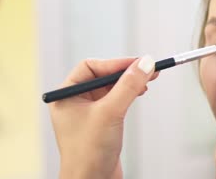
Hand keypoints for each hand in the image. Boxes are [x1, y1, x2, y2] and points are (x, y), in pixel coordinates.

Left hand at [49, 57, 157, 178]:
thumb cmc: (88, 153)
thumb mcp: (110, 112)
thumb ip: (128, 85)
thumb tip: (145, 63)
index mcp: (66, 95)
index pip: (92, 67)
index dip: (116, 63)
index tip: (138, 63)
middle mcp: (75, 101)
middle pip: (104, 76)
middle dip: (127, 72)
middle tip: (149, 68)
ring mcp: (88, 112)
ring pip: (112, 88)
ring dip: (130, 83)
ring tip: (148, 81)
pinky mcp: (101, 122)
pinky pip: (116, 100)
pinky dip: (129, 95)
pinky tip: (139, 93)